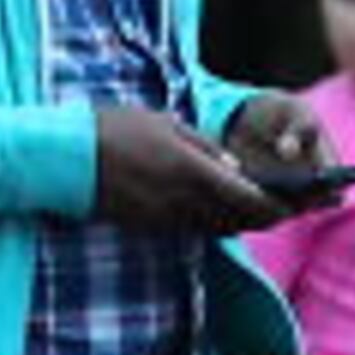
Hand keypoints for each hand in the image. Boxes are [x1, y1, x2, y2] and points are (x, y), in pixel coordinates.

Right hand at [92, 107, 283, 232]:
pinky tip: (221, 213)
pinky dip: (214, 224)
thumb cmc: (113, 130)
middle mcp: (182, 200)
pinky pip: (192, 230)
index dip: (274, 205)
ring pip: (217, 228)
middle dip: (265, 217)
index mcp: (190, 170)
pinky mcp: (149, 227)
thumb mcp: (164, 124)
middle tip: (285, 209)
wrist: (63, 159)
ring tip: (259, 212)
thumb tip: (236, 169)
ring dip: (241, 223)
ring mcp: (165, 218)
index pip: (247, 198)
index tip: (292, 204)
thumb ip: (205, 147)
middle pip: (238, 220)